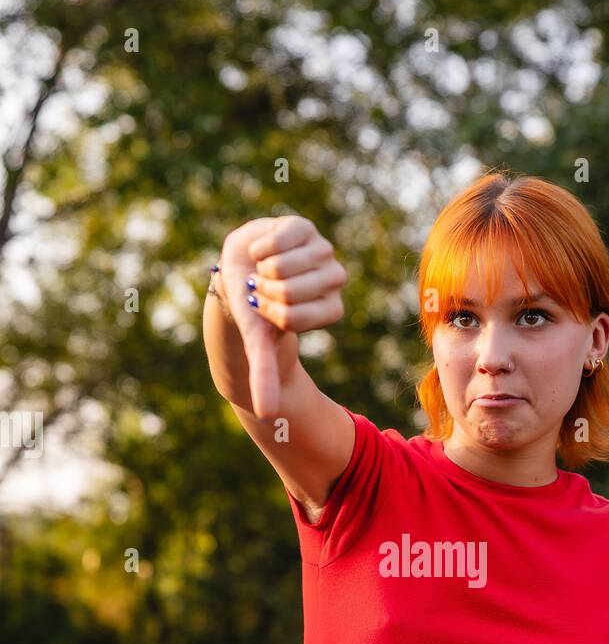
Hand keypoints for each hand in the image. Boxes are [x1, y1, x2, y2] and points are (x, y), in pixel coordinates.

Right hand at [219, 215, 347, 419]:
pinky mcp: (305, 228)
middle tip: (264, 289)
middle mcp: (334, 279)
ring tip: (263, 271)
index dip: (277, 314)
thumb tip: (267, 415)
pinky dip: (261, 247)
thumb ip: (265, 376)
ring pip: (287, 266)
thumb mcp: (259, 344)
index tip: (269, 312)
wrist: (240, 273)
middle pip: (294, 291)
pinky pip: (280, 240)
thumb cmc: (254, 310)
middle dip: (268, 292)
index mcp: (331, 309)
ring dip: (264, 270)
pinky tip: (262, 251)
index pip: (304, 316)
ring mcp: (323, 250)